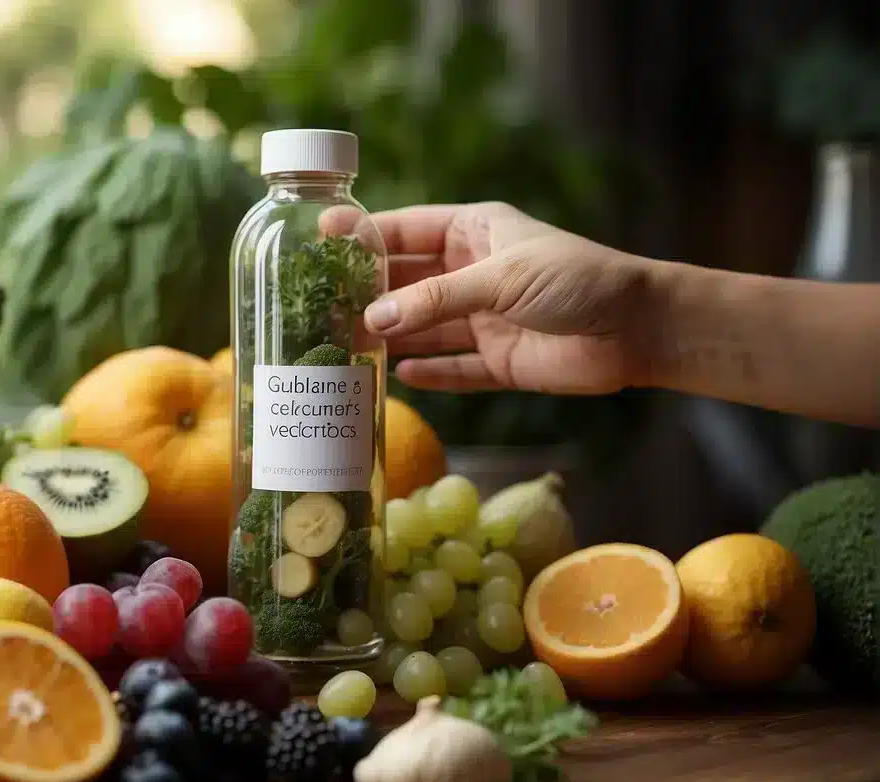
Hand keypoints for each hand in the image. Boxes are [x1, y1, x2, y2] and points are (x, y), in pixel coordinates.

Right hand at [325, 202, 654, 394]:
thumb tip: (373, 321)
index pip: (406, 230)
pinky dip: (429, 373)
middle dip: (368, 294)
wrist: (638, 329)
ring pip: (423, 328)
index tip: (318, 241)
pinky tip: (397, 376)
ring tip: (345, 347)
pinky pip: (453, 369)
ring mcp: (484, 319)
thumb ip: (435, 299)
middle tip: (320, 308)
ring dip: (391, 337)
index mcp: (474, 232)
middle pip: (406, 283)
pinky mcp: (498, 361)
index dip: (363, 236)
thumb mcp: (501, 278)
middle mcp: (472, 273)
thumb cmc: (576, 280)